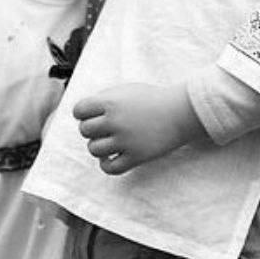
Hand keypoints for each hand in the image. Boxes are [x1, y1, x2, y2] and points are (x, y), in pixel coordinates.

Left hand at [73, 82, 204, 174]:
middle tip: (103, 128)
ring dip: (99, 146)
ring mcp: (125, 141)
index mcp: (110, 102)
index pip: (79, 111)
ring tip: (109, 142)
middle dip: (92, 129)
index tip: (91, 115)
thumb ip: (104, 99)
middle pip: (85, 130)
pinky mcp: (136, 157)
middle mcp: (115, 121)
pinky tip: (111, 157)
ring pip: (94, 150)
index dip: (82, 113)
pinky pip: (110, 168)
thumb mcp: (126, 90)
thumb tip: (84, 112)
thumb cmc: (153, 99)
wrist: (180, 112)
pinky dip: (106, 164)